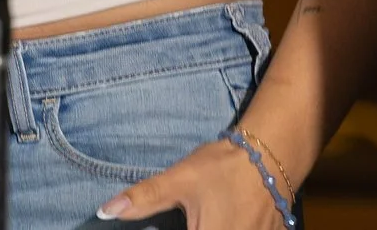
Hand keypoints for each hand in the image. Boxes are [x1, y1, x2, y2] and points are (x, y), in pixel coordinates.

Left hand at [99, 137, 285, 229]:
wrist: (272, 152)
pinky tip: (226, 217)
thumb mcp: (180, 179)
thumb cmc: (223, 165)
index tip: (179, 223)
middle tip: (192, 216)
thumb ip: (144, 199)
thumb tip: (104, 212)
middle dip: (193, 228)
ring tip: (210, 214)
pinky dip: (232, 228)